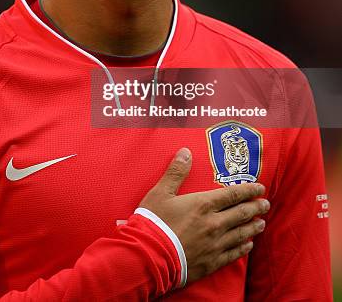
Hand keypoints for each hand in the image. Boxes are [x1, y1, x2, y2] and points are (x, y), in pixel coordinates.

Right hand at [138, 147, 269, 282]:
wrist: (149, 257)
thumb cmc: (153, 222)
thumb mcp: (161, 192)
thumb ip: (176, 172)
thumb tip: (186, 151)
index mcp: (203, 204)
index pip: (233, 194)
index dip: (248, 190)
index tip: (260, 188)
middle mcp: (214, 223)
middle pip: (241, 213)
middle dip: (256, 207)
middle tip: (266, 204)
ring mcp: (214, 244)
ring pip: (241, 233)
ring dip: (253, 227)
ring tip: (262, 223)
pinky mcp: (211, 262)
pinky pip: (233, 254)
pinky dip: (243, 248)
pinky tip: (248, 245)